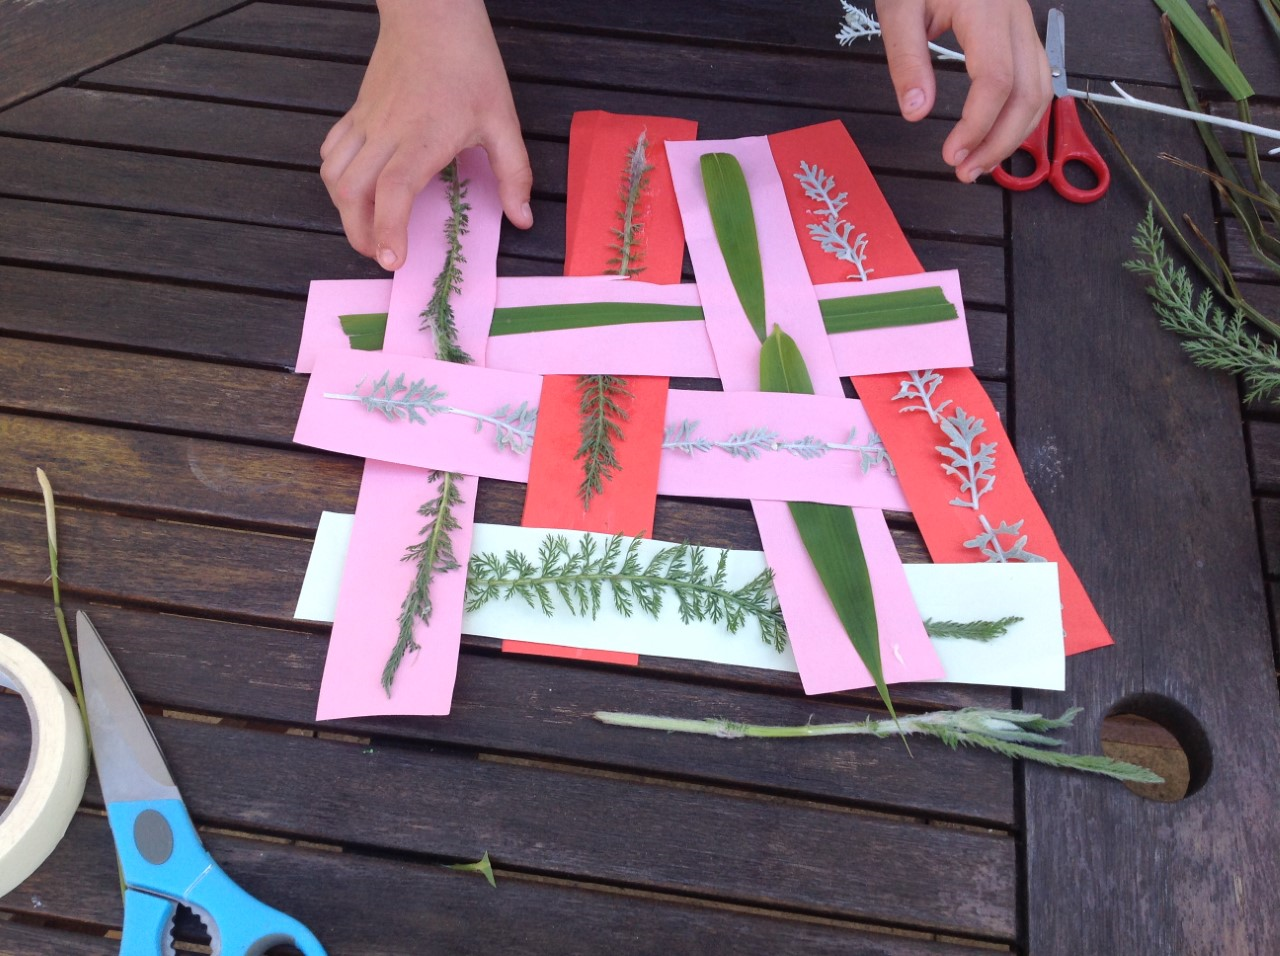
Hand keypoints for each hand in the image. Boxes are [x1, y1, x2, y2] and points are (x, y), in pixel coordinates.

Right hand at [320, 0, 532, 270]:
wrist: (432, 12)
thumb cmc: (469, 62)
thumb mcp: (503, 120)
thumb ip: (514, 173)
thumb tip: (523, 218)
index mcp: (423, 139)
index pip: (393, 192)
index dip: (388, 230)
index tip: (392, 260)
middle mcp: (387, 134)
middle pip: (352, 192)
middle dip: (360, 233)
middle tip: (382, 254)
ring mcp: (366, 122)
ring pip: (333, 173)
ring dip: (343, 209)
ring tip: (366, 228)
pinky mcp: (357, 111)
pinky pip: (332, 150)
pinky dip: (336, 177)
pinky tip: (355, 188)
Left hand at [875, 0, 1051, 181]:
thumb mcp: (900, 8)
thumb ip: (907, 60)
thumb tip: (916, 111)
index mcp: (985, 9)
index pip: (996, 79)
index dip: (978, 125)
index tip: (952, 154)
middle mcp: (1015, 17)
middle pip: (1030, 91)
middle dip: (1001, 141)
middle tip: (966, 172)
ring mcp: (1024, 24)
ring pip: (1042, 89)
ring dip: (1015, 134)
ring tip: (979, 163)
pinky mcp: (1021, 33)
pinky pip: (1037, 79)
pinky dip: (1021, 115)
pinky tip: (995, 136)